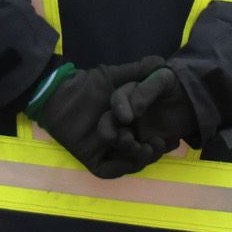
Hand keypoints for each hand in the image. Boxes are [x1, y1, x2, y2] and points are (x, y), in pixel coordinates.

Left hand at [27, 62, 151, 172]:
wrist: (58, 95)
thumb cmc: (85, 85)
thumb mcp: (113, 76)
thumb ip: (136, 71)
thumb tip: (159, 61)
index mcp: (124, 124)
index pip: (147, 137)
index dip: (160, 139)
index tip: (172, 136)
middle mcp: (117, 139)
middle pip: (140, 152)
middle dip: (152, 150)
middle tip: (160, 143)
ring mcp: (104, 151)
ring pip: (127, 163)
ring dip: (140, 159)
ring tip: (147, 149)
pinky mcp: (92, 159)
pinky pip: (108, 170)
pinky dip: (121, 168)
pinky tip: (131, 158)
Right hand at [115, 67, 202, 164]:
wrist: (190, 105)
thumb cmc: (174, 87)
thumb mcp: (164, 80)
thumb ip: (147, 90)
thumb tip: (134, 109)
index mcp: (126, 94)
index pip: (117, 99)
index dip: (119, 108)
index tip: (127, 118)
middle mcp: (124, 115)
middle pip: (109, 126)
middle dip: (115, 135)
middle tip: (128, 140)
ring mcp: (131, 132)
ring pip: (123, 146)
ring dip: (131, 151)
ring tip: (148, 149)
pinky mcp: (142, 145)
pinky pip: (138, 155)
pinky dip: (146, 155)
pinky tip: (161, 145)